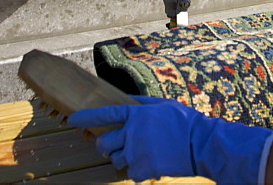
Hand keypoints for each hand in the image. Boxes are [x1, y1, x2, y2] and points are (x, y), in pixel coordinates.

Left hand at [67, 96, 272, 183]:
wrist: (200, 144)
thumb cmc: (184, 122)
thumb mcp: (162, 105)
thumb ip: (141, 103)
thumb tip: (127, 100)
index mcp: (135, 115)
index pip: (104, 115)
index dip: (86, 117)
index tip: (72, 120)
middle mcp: (132, 133)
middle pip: (103, 143)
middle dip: (105, 145)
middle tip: (114, 146)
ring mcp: (136, 152)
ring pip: (116, 160)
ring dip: (123, 158)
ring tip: (141, 154)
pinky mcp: (143, 169)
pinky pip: (130, 173)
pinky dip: (137, 171)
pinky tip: (151, 164)